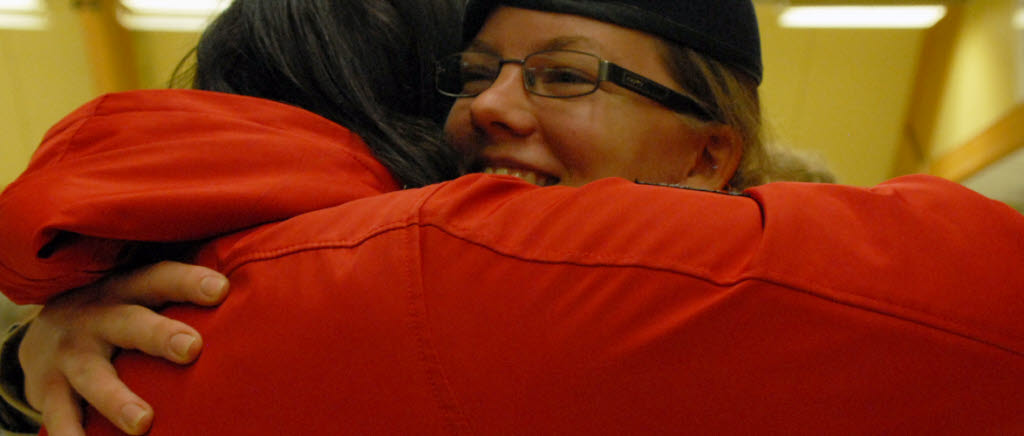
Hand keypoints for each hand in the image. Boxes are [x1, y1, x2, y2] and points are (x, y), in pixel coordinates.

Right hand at [19, 261, 228, 435]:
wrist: (40, 334)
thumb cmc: (121, 311)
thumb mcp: (145, 293)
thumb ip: (190, 291)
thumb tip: (268, 285)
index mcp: (129, 289)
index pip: (161, 278)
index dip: (189, 281)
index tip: (221, 290)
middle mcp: (99, 317)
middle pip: (131, 323)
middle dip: (160, 335)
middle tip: (192, 348)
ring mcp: (72, 355)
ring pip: (94, 376)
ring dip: (117, 399)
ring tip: (143, 423)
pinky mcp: (50, 390)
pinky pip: (59, 417)